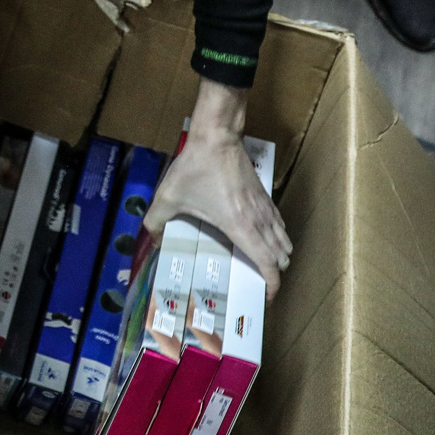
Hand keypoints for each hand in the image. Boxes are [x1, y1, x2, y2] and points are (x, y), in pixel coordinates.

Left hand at [143, 77, 290, 300]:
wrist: (217, 136)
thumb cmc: (196, 167)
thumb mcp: (169, 196)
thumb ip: (156, 220)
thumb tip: (151, 238)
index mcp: (241, 227)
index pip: (269, 264)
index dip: (272, 285)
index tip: (266, 297)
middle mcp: (259, 221)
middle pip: (282, 255)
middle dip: (275, 273)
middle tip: (259, 283)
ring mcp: (265, 207)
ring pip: (284, 239)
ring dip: (279, 255)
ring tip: (263, 264)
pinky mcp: (264, 195)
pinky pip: (279, 223)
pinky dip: (277, 236)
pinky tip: (262, 237)